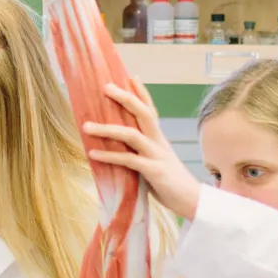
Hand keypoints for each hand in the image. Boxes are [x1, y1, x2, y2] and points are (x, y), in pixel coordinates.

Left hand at [81, 79, 201, 219]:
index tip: (130, 75)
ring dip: (107, 129)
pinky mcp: (154, 171)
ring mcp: (157, 155)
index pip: (150, 110)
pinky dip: (110, 156)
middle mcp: (159, 142)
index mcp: (159, 138)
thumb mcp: (153, 161)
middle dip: (125, 98)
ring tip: (86, 126)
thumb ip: (137, 151)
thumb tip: (113, 146)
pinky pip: (129, 160)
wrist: (191, 201)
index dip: (141, 92)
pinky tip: (93, 154)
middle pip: (143, 113)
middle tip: (105, 87)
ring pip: (132, 135)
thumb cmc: (168, 182)